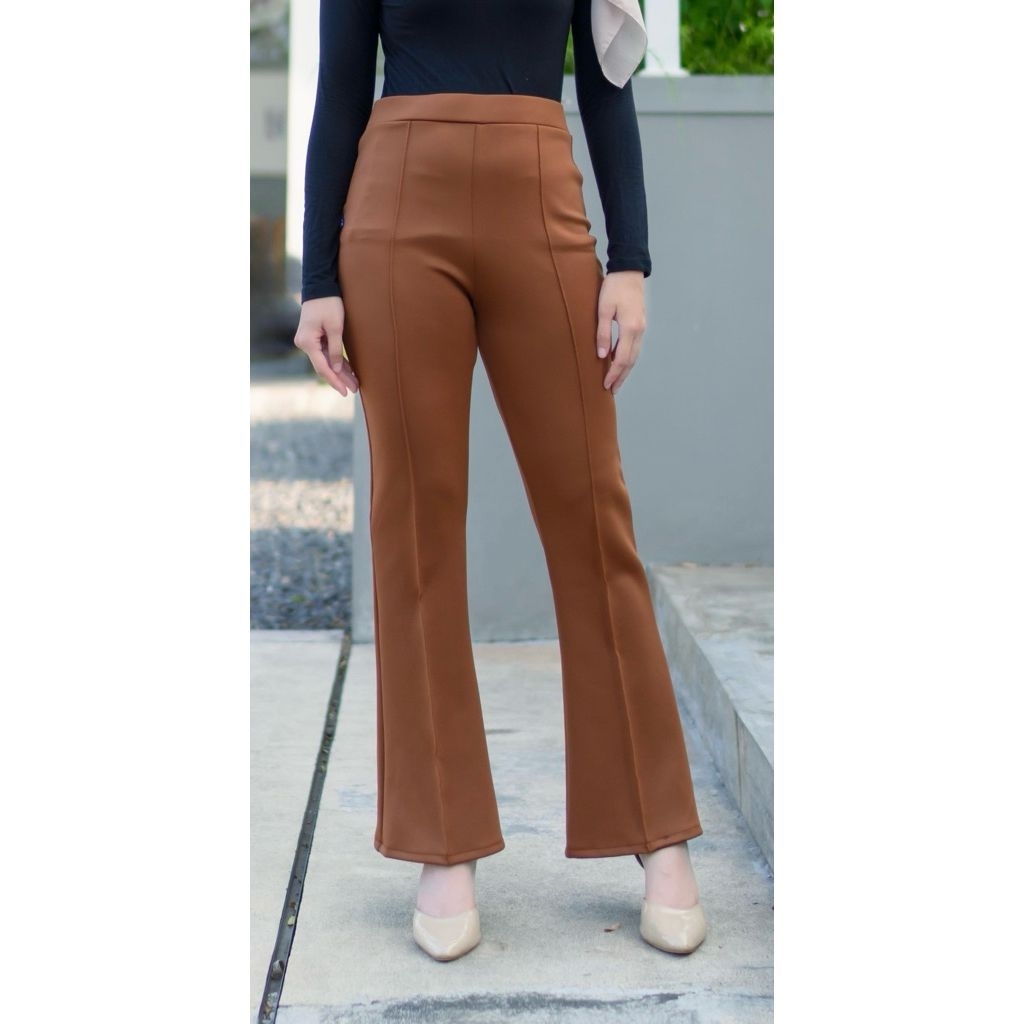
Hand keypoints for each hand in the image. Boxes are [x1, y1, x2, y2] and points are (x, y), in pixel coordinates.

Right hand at [293, 296, 359, 395]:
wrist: (320, 287)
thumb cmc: (328, 304)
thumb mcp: (335, 326)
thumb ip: (335, 349)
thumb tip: (336, 368)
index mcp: (307, 342)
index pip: (322, 367)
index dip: (335, 380)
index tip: (345, 391)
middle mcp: (305, 344)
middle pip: (324, 366)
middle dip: (340, 378)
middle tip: (353, 390)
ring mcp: (308, 342)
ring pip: (326, 361)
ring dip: (340, 372)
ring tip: (354, 383)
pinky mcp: (314, 338)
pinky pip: (326, 354)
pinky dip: (337, 362)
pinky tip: (347, 371)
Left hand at [595, 270, 645, 394]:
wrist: (629, 270)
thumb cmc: (613, 287)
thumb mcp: (603, 309)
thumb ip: (603, 333)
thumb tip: (602, 356)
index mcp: (630, 328)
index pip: (622, 358)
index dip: (614, 374)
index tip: (606, 385)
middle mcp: (639, 331)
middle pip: (631, 361)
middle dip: (621, 377)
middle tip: (611, 391)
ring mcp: (642, 328)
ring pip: (635, 355)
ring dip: (625, 370)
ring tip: (616, 382)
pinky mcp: (640, 324)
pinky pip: (635, 347)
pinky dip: (628, 359)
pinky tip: (619, 363)